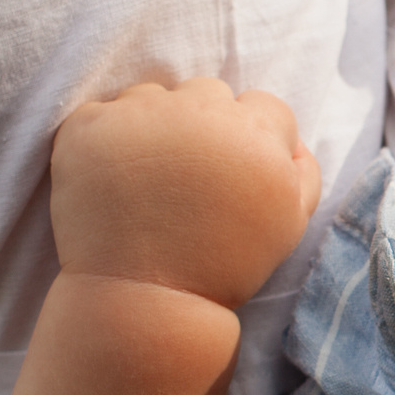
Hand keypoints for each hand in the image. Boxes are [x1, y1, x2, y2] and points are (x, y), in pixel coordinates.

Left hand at [50, 79, 319, 307]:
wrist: (145, 300)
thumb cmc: (225, 266)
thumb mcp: (290, 224)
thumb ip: (304, 172)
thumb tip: (292, 140)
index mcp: (257, 133)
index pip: (264, 107)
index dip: (251, 140)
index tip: (230, 174)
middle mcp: (203, 111)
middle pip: (209, 94)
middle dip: (203, 126)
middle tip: (187, 179)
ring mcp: (142, 114)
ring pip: (154, 97)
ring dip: (154, 126)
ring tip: (148, 180)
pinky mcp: (90, 126)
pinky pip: (102, 114)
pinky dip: (106, 141)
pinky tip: (112, 181)